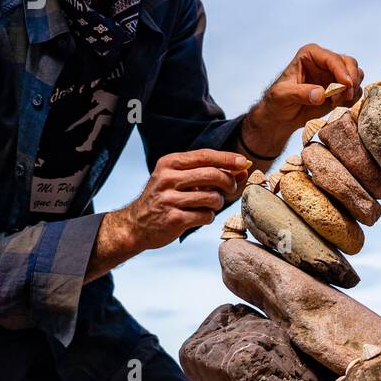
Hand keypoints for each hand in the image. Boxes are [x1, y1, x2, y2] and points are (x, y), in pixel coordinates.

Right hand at [110, 149, 250, 251]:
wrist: (136, 224)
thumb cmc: (165, 197)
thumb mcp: (179, 179)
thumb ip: (208, 172)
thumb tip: (243, 169)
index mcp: (169, 163)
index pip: (205, 156)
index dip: (227, 159)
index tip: (243, 162)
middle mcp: (167, 179)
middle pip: (212, 175)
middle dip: (229, 182)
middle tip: (231, 189)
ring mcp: (169, 199)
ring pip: (212, 197)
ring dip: (217, 203)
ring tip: (209, 204)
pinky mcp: (174, 219)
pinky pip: (206, 216)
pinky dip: (208, 217)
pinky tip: (199, 216)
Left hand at [243, 44, 363, 153]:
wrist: (281, 117)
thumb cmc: (277, 102)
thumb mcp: (282, 95)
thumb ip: (300, 93)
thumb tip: (321, 95)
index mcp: (310, 54)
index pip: (332, 58)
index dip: (342, 71)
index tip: (347, 85)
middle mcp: (325, 61)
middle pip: (349, 63)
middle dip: (351, 79)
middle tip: (346, 97)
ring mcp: (334, 75)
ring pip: (356, 74)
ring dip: (352, 90)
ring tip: (337, 103)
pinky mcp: (340, 89)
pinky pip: (356, 89)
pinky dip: (352, 98)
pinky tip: (339, 106)